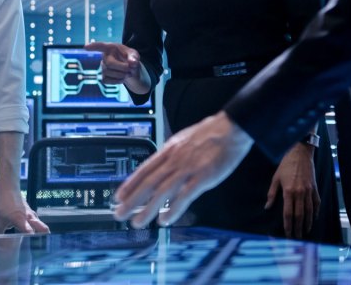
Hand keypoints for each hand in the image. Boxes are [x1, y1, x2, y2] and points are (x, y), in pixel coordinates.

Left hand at [0, 191, 50, 233]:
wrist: (7, 189)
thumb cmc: (3, 204)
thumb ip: (0, 232)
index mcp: (20, 219)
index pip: (29, 230)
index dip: (32, 237)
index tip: (34, 243)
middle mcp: (28, 217)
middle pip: (41, 226)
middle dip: (43, 232)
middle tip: (45, 238)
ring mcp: (30, 213)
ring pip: (38, 222)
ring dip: (40, 228)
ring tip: (40, 236)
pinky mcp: (29, 210)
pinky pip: (35, 218)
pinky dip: (34, 223)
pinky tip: (30, 226)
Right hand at [84, 42, 149, 93]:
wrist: (131, 70)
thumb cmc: (131, 59)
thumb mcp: (134, 55)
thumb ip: (134, 57)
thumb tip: (132, 63)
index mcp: (111, 47)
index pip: (100, 46)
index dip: (93, 47)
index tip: (85, 47)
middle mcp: (104, 56)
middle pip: (109, 63)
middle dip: (122, 68)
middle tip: (130, 69)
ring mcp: (103, 67)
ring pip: (108, 73)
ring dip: (121, 75)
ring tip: (128, 73)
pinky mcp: (103, 76)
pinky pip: (107, 80)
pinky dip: (117, 81)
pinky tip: (122, 78)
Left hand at [113, 111, 251, 228]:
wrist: (231, 127)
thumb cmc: (210, 133)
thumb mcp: (184, 139)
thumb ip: (172, 154)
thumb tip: (162, 166)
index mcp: (169, 150)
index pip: (144, 169)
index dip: (130, 184)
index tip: (118, 196)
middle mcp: (174, 160)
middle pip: (148, 183)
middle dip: (132, 200)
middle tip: (119, 214)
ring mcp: (188, 169)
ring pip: (162, 192)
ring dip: (148, 209)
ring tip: (137, 222)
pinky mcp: (203, 177)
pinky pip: (185, 196)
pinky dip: (173, 209)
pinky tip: (165, 220)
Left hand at [266, 143, 319, 237]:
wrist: (300, 153)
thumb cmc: (286, 164)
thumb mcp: (275, 178)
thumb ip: (272, 194)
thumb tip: (267, 207)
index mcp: (289, 192)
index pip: (288, 213)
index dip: (288, 225)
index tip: (288, 234)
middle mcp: (300, 193)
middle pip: (300, 215)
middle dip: (298, 228)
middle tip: (297, 237)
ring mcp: (309, 191)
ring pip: (309, 211)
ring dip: (308, 223)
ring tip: (306, 231)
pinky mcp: (315, 188)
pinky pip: (317, 202)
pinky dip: (316, 211)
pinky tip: (315, 218)